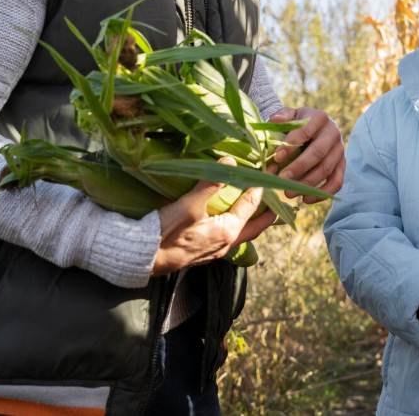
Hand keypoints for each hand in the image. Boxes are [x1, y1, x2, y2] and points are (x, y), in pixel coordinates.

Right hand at [153, 157, 275, 274]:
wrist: (143, 257)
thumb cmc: (166, 232)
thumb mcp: (190, 204)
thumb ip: (211, 182)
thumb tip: (230, 162)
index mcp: (228, 231)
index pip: (252, 205)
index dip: (262, 187)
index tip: (268, 172)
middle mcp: (226, 244)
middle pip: (255, 226)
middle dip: (266, 211)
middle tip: (275, 197)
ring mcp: (214, 250)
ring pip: (241, 233)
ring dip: (249, 219)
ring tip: (253, 205)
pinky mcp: (202, 252)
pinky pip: (227, 237)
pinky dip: (233, 224)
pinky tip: (225, 217)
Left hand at [269, 107, 344, 203]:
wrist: (314, 127)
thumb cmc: (298, 122)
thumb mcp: (289, 115)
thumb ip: (281, 117)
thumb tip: (275, 121)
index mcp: (319, 118)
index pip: (305, 131)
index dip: (291, 145)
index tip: (276, 157)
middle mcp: (333, 133)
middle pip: (317, 153)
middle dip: (299, 167)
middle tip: (281, 179)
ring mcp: (339, 150)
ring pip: (326, 169)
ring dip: (307, 184)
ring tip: (288, 193)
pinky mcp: (342, 165)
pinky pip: (336, 182)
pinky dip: (323, 193)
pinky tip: (306, 199)